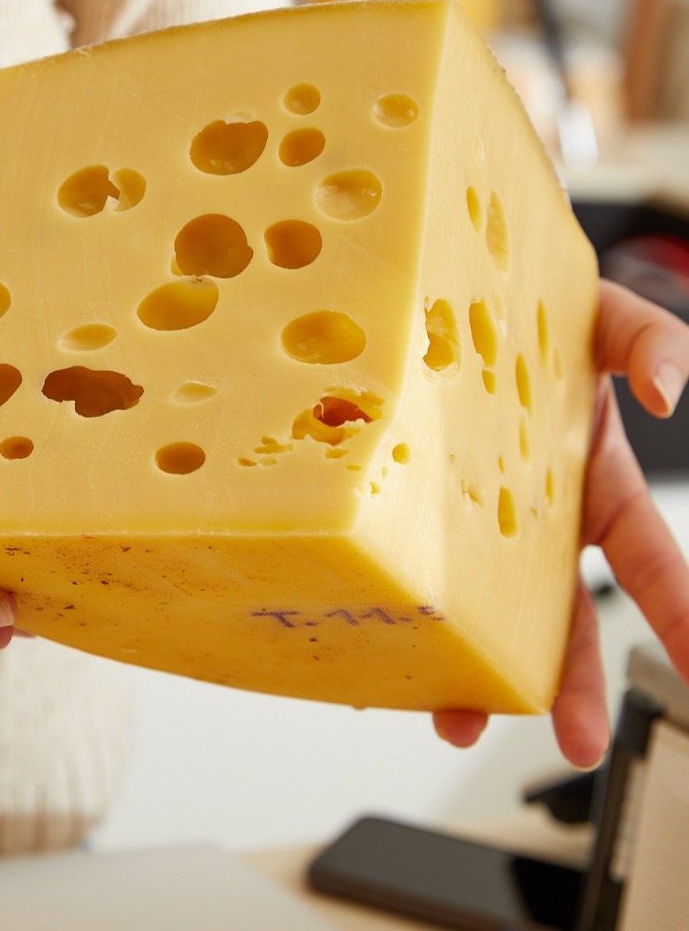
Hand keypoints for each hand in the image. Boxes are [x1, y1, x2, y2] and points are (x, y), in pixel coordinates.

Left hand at [434, 279, 688, 765]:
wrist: (461, 301)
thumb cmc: (542, 320)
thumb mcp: (610, 319)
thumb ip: (655, 344)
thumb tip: (670, 391)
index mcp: (596, 486)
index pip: (653, 564)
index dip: (682, 618)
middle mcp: (538, 520)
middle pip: (564, 616)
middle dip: (572, 682)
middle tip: (578, 741)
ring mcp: (475, 522)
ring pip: (483, 611)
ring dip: (479, 668)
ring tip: (460, 719)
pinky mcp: (414, 509)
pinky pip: (410, 564)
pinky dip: (402, 607)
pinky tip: (383, 652)